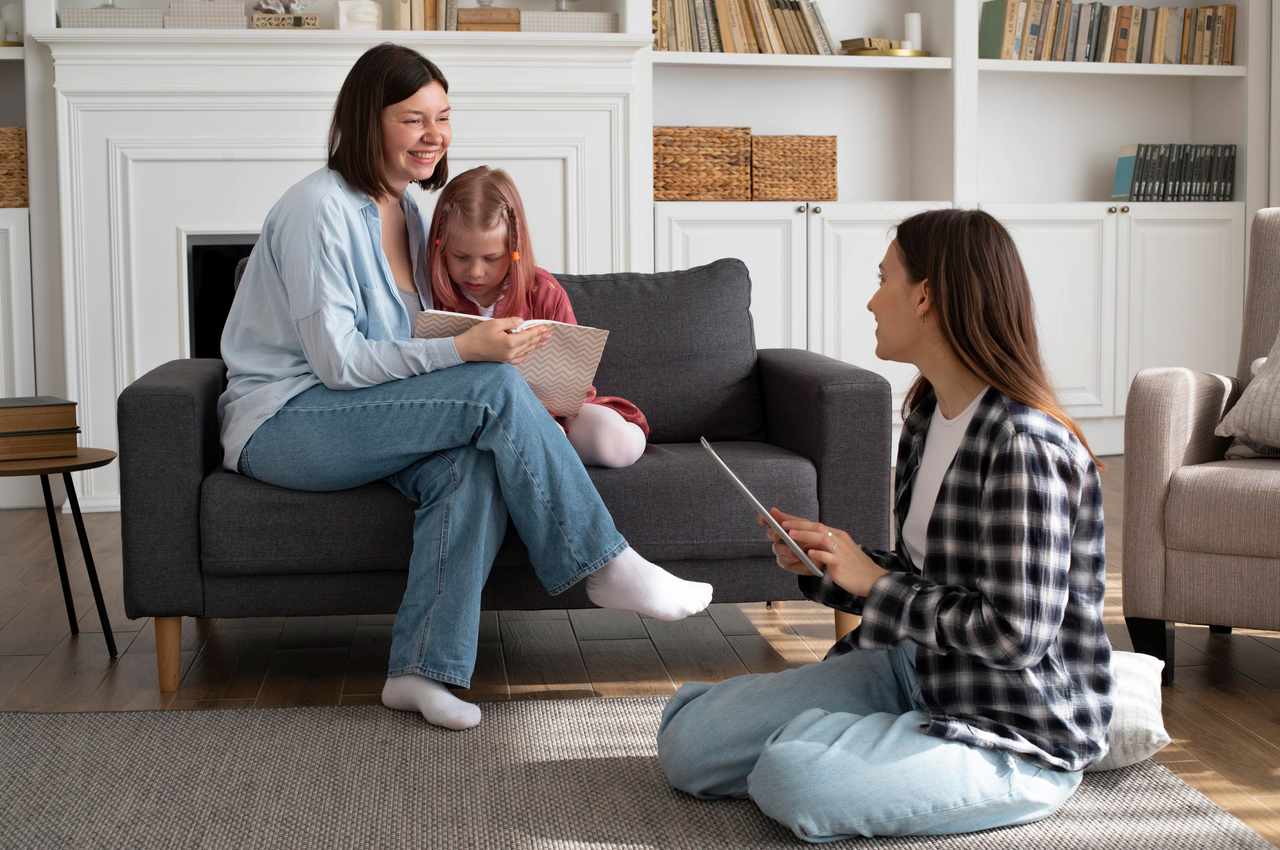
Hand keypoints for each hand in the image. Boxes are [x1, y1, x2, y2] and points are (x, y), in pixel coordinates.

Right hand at [454, 317, 550, 363]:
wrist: (465, 349)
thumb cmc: (478, 335)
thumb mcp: (494, 323)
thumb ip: (510, 322)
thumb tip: (522, 322)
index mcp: (511, 342)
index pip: (530, 335)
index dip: (539, 330)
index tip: (547, 326)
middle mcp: (512, 352)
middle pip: (530, 343)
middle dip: (540, 337)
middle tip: (549, 333)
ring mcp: (509, 358)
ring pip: (527, 351)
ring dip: (536, 344)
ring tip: (544, 340)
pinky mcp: (504, 361)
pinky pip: (520, 357)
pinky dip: (527, 352)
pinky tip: (529, 350)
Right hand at [758, 507, 812, 575]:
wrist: (826, 555)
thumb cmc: (815, 539)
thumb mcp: (804, 527)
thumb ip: (788, 519)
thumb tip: (772, 510)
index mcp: (783, 527)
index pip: (769, 521)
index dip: (764, 519)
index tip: (762, 519)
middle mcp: (780, 539)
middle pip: (771, 534)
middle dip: (774, 534)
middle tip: (779, 534)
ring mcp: (782, 551)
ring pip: (776, 548)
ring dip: (784, 549)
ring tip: (793, 551)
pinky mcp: (786, 562)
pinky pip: (782, 560)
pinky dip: (789, 559)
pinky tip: (796, 557)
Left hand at [763, 507, 887, 595]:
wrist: (873, 580)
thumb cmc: (853, 568)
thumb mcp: (837, 552)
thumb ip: (822, 546)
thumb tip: (801, 544)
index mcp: (836, 536)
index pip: (814, 524)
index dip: (797, 520)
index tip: (780, 516)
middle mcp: (838, 540)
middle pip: (817, 527)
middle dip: (798, 524)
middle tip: (782, 522)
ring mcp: (841, 551)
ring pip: (821, 538)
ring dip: (805, 534)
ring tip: (790, 533)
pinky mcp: (842, 564)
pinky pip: (829, 557)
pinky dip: (819, 554)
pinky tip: (809, 553)